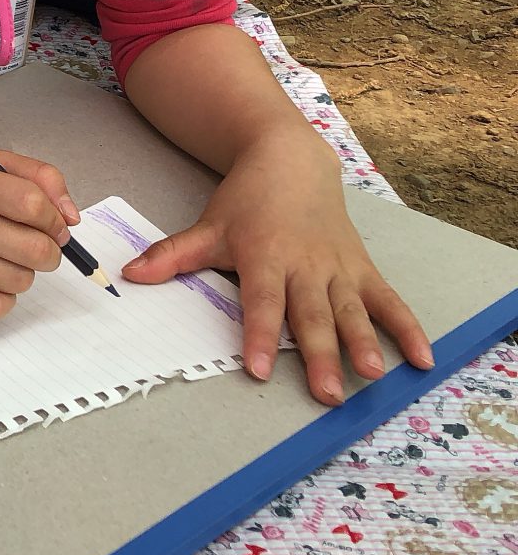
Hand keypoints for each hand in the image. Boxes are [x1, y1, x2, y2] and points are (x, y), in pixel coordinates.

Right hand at [0, 150, 77, 320]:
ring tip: (2, 260)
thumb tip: (71, 220)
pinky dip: (3, 298)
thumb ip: (38, 178)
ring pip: (18, 281)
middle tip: (36, 248)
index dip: (54, 220)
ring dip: (22, 274)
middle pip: (33, 249)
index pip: (32, 204)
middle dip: (48, 253)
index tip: (53, 226)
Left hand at [123, 134, 432, 404]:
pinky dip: (407, 328)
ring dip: (364, 343)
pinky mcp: (362, 268)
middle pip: (312, 315)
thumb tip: (130, 275)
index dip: (260, 335)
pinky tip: (423, 358)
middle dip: (319, 355)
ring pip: (352, 311)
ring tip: (372, 375)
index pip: (261, 302)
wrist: (291, 161)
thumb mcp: (208, 226)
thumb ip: (173, 255)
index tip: (259, 368)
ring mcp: (338, 268)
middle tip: (326, 393)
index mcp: (264, 257)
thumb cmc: (246, 201)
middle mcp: (306, 266)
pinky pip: (388, 301)